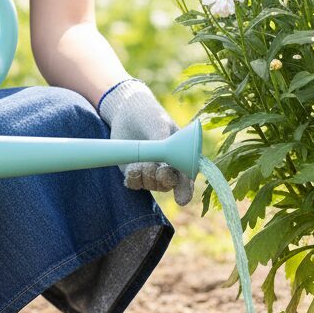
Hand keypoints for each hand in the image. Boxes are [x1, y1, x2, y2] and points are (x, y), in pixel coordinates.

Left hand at [97, 79, 194, 206]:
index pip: (187, 177)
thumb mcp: (159, 124)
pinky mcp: (135, 174)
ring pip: (150, 185)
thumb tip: (165, 159)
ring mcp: (151, 173)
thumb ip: (163, 142)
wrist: (127, 112)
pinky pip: (134, 184)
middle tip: (158, 170)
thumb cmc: (150, 115)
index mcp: (181, 155)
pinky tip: (132, 164)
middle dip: (162, 179)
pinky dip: (133, 176)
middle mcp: (168, 168)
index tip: (181, 200)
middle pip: (168, 184)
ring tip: (141, 158)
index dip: (186, 190)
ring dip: (145, 174)